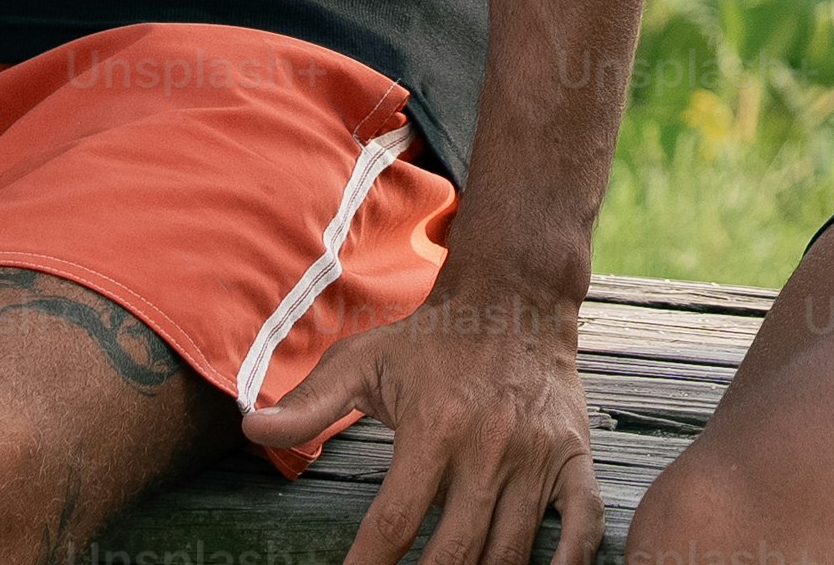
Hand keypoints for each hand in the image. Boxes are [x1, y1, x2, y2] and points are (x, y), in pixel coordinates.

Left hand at [243, 266, 601, 564]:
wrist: (517, 296)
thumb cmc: (433, 338)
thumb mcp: (364, 360)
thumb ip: (309, 403)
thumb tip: (249, 428)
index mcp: (435, 427)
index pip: (394, 524)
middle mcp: (490, 447)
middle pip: (454, 553)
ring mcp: (538, 456)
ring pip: (511, 552)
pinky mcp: (575, 458)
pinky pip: (583, 526)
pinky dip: (568, 564)